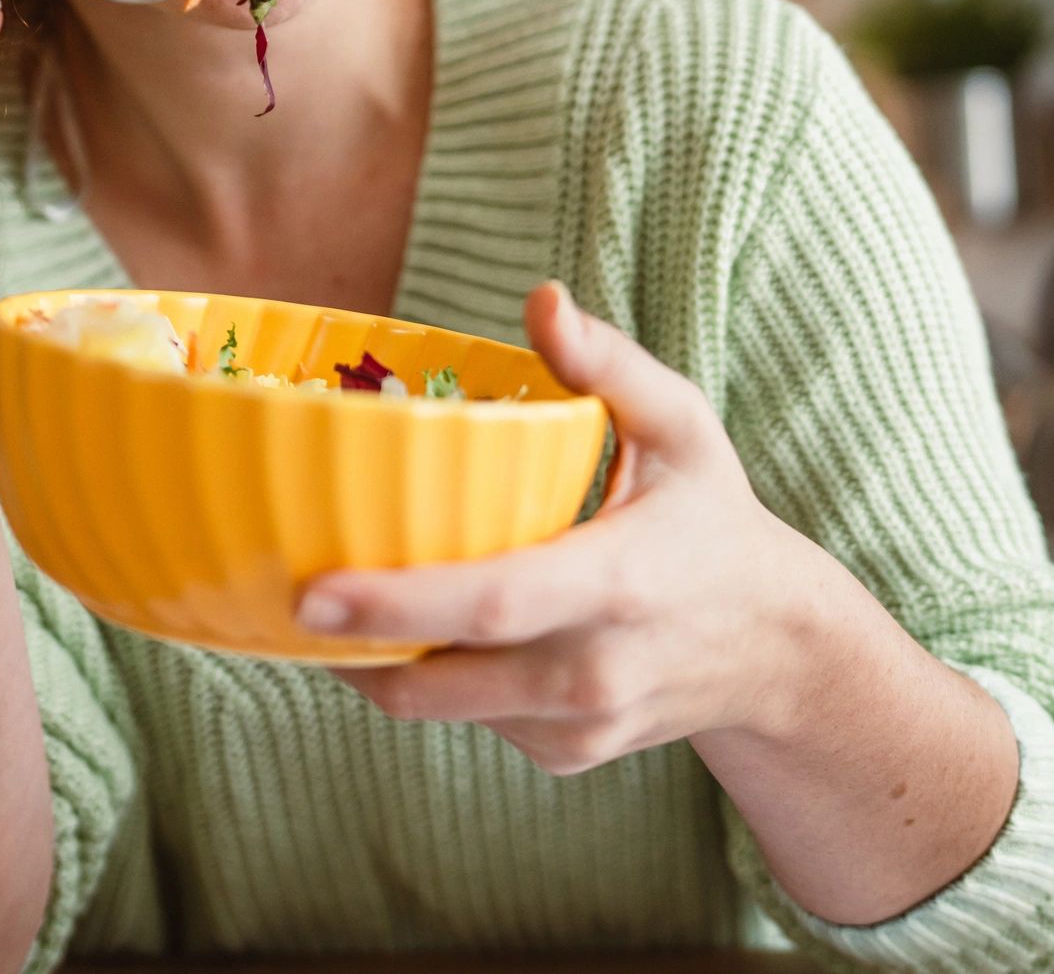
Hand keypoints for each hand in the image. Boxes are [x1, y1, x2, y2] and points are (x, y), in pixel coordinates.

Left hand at [296, 281, 841, 774]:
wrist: (778, 651)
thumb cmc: (713, 518)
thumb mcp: (683, 427)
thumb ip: (610, 364)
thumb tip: (540, 299)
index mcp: (617, 584)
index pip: (493, 604)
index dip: (398, 603)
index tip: (311, 592)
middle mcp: (594, 670)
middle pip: (445, 679)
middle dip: (351, 649)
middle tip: (275, 599)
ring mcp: (578, 727)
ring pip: (444, 708)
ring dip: (377, 663)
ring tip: (329, 601)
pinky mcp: (565, 754)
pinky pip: (473, 719)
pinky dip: (431, 677)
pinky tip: (416, 627)